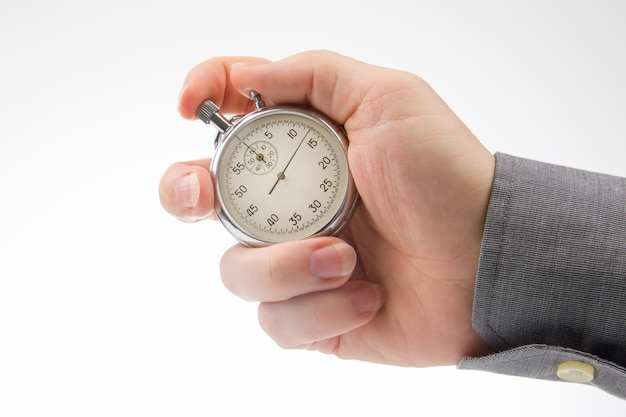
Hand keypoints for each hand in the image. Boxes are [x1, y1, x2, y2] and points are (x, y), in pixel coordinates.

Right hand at [159, 50, 494, 366]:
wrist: (486, 264)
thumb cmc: (445, 177)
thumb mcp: (389, 98)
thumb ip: (316, 74)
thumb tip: (250, 78)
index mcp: (302, 149)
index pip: (231, 117)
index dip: (202, 99)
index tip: (190, 105)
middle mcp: (289, 204)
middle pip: (201, 196)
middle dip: (184, 192)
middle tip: (200, 197)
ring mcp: (297, 261)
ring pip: (237, 270)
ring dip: (287, 266)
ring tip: (346, 260)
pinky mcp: (312, 314)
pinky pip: (277, 320)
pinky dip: (320, 309)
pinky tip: (368, 296)